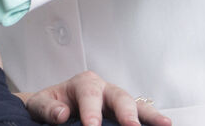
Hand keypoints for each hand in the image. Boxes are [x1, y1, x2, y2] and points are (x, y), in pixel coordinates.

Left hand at [20, 71, 170, 125]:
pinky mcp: (125, 113)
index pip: (88, 94)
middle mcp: (104, 89)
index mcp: (83, 83)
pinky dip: (151, 120)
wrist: (54, 107)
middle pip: (118, 96)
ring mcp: (117, 101)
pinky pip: (140, 114)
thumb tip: (61, 113)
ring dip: (149, 115)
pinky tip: (164, 125)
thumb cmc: (50, 104)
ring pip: (135, 104)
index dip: (91, 112)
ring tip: (164, 124)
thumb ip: (48, 107)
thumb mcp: (41, 103)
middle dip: (125, 112)